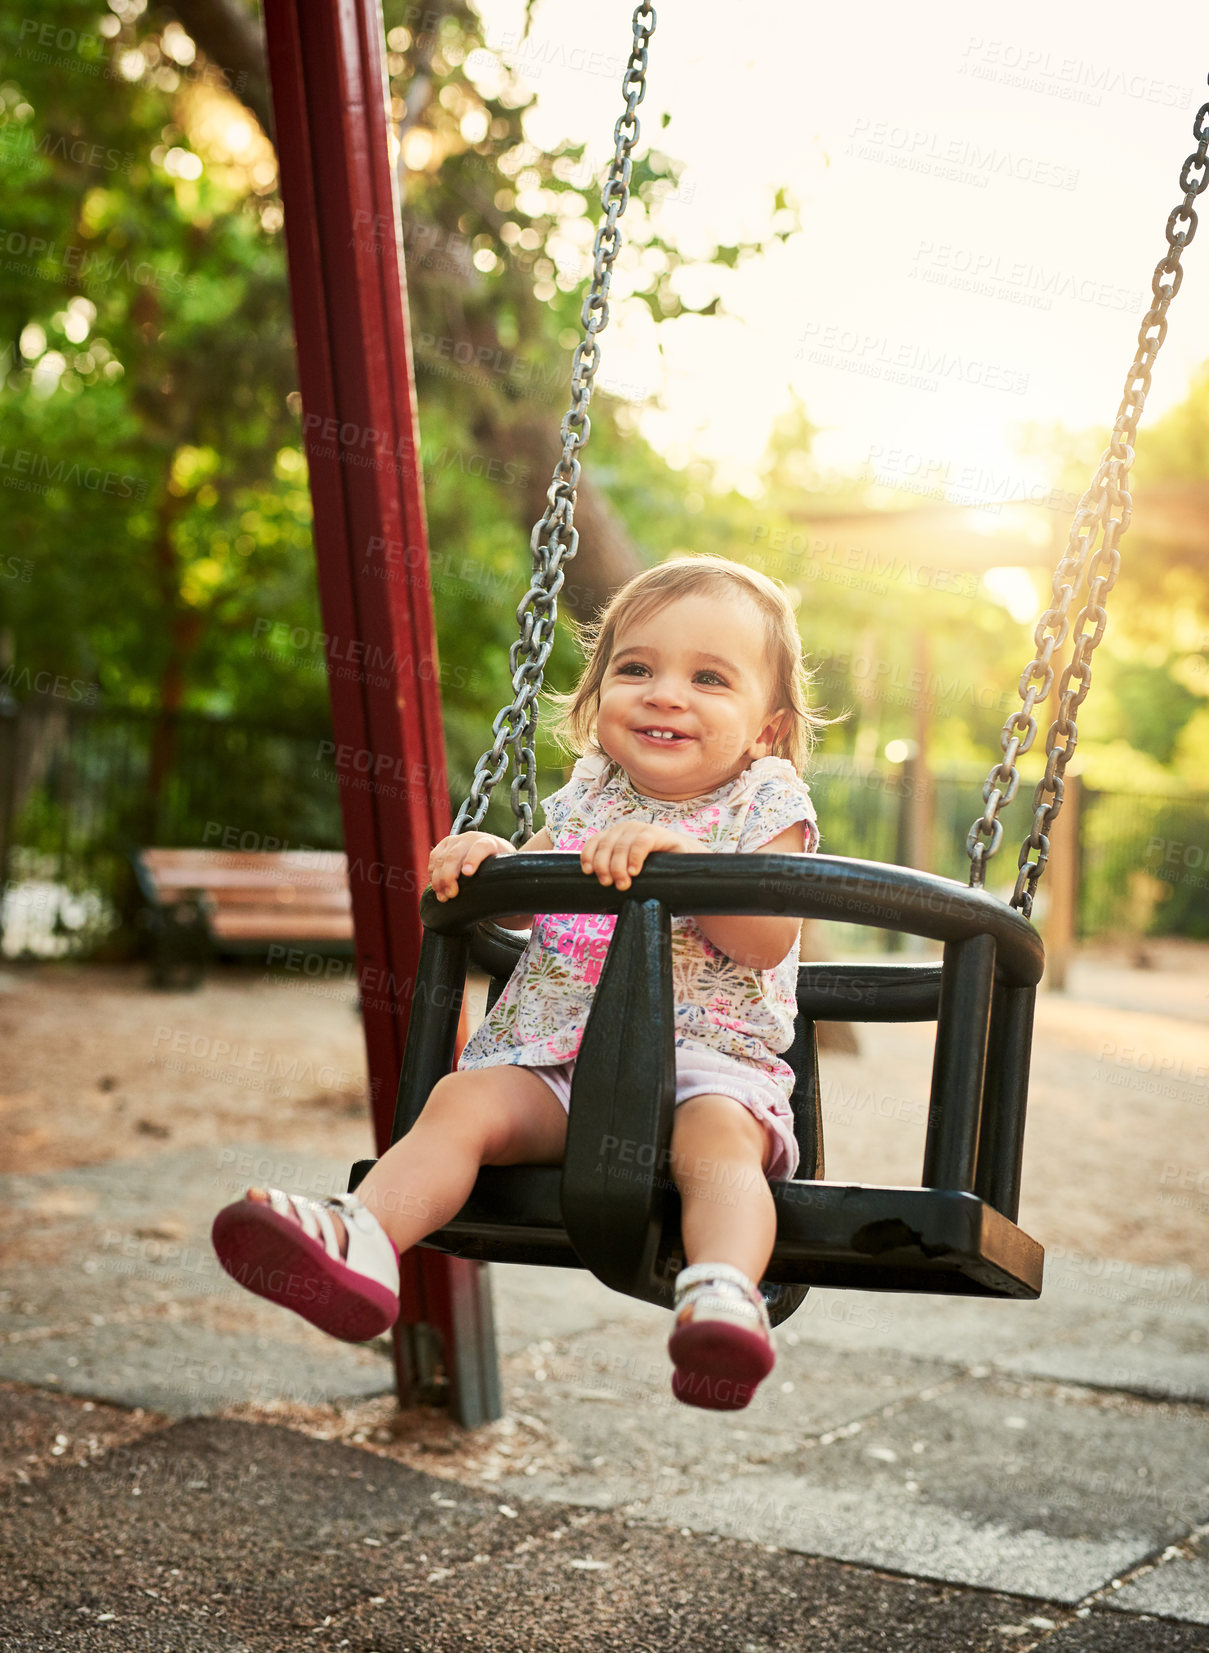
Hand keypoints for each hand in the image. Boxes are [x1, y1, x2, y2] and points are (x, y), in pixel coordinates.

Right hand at [428, 832, 512, 900]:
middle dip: (450, 876)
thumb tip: (518, 913)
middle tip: (451, 896)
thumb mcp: (509, 875)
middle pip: (456, 855)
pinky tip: (437, 888)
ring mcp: (456, 840)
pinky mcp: (445, 845)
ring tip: (443, 897)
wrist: (492, 852)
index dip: (473, 859)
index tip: (467, 874)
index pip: (481, 848)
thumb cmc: (502, 869)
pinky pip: (434, 859)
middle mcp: (472, 838)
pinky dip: (433, 874)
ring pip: (442, 858)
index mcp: (491, 844)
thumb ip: (513, 891)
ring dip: (439, 879)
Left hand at [579, 822, 695, 890]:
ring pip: (621, 847)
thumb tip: (594, 895)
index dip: (588, 856)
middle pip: (606, 846)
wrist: (685, 858)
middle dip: (604, 867)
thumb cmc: (654, 868)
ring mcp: (640, 829)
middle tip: (608, 884)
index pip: (594, 842)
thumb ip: (616, 872)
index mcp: (614, 836)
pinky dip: (635, 857)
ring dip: (618, 867)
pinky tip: (635, 871)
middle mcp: (624, 829)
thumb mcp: (631, 868)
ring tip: (623, 885)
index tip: (588, 872)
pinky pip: (641, 843)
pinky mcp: (656, 833)